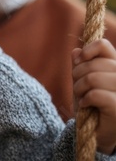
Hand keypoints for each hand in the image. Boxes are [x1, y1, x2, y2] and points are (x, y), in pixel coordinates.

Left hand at [72, 39, 115, 154]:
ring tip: (81, 97)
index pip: (103, 46)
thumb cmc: (91, 104)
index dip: (88, 50)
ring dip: (79, 88)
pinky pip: (96, 94)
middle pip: (94, 64)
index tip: (79, 61)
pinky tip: (87, 105)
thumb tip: (76, 51)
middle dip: (77, 75)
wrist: (97, 132)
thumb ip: (81, 65)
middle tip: (78, 88)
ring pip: (93, 78)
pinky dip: (85, 99)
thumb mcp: (82, 81)